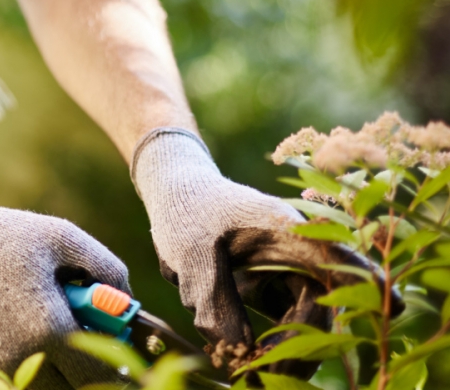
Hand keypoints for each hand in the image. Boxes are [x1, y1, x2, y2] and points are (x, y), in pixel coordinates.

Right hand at [0, 169, 128, 388]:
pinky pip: (2, 384)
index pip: (103, 375)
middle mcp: (21, 362)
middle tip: (73, 339)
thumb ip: (106, 267)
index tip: (118, 355)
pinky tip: (0, 331)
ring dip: (48, 374)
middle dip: (80, 371)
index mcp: (50, 329)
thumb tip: (130, 302)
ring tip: (37, 332)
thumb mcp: (57, 236)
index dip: (118, 368)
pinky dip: (12, 368)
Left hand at [132, 129, 392, 375]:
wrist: (175, 193)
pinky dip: (270, 342)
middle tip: (260, 373)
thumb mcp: (190, 253)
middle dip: (300, 346)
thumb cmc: (186, 212)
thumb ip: (214, 300)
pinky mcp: (275, 284)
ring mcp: (289, 269)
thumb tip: (240, 351)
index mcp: (286, 231)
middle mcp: (298, 251)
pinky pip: (286, 320)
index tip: (390, 306)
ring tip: (248, 368)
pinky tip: (243, 355)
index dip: (364, 282)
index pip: (336, 257)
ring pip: (305, 319)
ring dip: (283, 348)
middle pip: (321, 305)